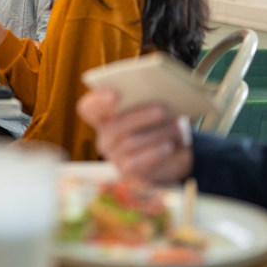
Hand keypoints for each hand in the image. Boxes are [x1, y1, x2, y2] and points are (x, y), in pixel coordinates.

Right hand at [76, 89, 193, 183]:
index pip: (88, 108)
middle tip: (163, 108)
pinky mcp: (127, 172)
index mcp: (103, 116)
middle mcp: (104, 137)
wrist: (173, 154)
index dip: (98, 100)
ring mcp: (113, 156)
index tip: (116, 94)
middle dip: (139, 116)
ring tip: (178, 126)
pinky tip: (169, 146)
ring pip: (131, 142)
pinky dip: (156, 153)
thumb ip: (149, 102)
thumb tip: (159, 100)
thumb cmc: (159, 124)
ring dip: (158, 133)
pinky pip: (138, 162)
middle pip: (114, 126)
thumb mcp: (153, 110)